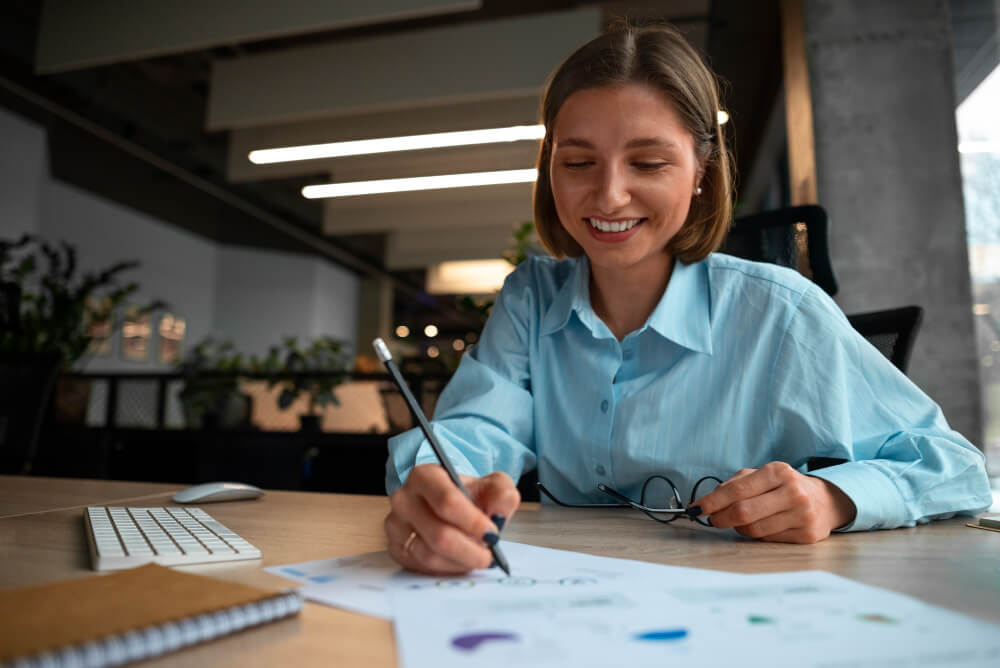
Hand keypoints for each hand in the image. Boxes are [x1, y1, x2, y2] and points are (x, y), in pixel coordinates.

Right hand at [384, 464, 520, 574]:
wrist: (449, 507)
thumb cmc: (469, 496)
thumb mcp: (491, 486)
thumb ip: (501, 494)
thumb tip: (499, 513)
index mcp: (425, 476)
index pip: (447, 502)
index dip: (473, 522)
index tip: (492, 535)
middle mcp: (404, 499)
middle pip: (439, 534)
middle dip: (470, 550)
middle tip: (490, 556)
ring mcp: (395, 525)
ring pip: (429, 555)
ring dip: (460, 562)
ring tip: (478, 558)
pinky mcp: (395, 548)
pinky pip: (421, 567)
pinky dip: (447, 569)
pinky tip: (461, 562)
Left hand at [691, 462, 855, 543]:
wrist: (825, 501)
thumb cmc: (784, 486)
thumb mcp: (763, 475)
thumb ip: (735, 484)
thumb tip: (709, 502)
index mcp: (778, 472)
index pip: (737, 490)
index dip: (713, 501)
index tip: (696, 508)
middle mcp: (792, 492)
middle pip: (743, 512)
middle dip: (721, 518)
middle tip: (713, 519)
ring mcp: (802, 515)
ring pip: (753, 530)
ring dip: (739, 528)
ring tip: (741, 521)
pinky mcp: (806, 535)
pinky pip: (768, 540)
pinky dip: (757, 535)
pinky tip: (762, 526)